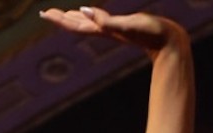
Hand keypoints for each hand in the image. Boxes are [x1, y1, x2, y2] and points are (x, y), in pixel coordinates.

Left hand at [39, 6, 187, 53]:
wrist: (169, 41)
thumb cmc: (150, 32)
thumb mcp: (126, 24)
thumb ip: (105, 20)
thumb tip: (84, 10)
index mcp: (102, 30)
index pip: (74, 24)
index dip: (58, 19)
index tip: (43, 14)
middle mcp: (104, 31)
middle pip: (76, 24)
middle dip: (60, 18)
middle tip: (45, 13)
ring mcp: (113, 30)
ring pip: (87, 23)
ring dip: (73, 19)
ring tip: (61, 14)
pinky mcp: (122, 27)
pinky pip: (99, 21)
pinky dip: (90, 17)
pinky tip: (88, 14)